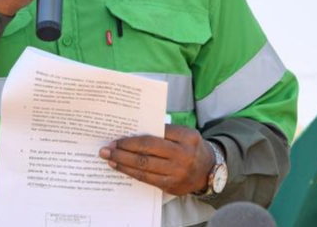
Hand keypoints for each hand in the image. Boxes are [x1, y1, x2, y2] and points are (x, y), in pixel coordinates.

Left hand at [98, 125, 214, 194]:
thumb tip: (135, 130)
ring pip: (144, 166)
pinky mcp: (171, 185)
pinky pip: (146, 179)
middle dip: (124, 148)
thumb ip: (166, 131)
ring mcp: (177, 172)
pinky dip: (130, 172)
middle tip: (107, 148)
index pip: (156, 133)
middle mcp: (183, 154)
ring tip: (109, 158)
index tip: (118, 137)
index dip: (135, 136)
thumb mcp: (185, 135)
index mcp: (186, 136)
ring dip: (123, 162)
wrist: (208, 172)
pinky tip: (120, 168)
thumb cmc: (190, 148)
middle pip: (147, 149)